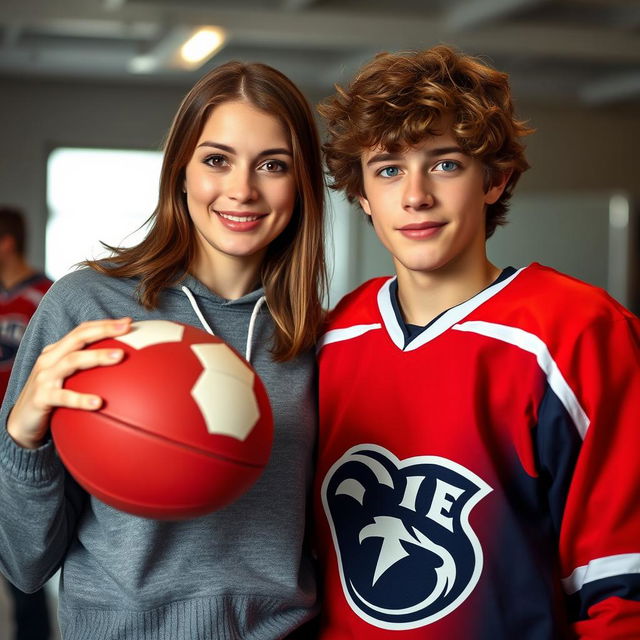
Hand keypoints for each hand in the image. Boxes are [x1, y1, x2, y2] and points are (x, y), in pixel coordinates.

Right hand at [6, 318, 132, 449]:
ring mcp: (44, 378)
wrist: (22, 423)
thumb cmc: (52, 398)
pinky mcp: (41, 399)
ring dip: (97, 356)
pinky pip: (64, 397)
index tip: (129, 321)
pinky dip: (81, 399)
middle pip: (78, 338)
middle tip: (127, 328)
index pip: (81, 331)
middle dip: (103, 330)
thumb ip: (88, 369)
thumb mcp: (68, 379)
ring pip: (72, 361)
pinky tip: (99, 402)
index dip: (104, 324)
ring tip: (121, 356)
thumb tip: (124, 364)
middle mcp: (49, 360)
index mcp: (57, 352)